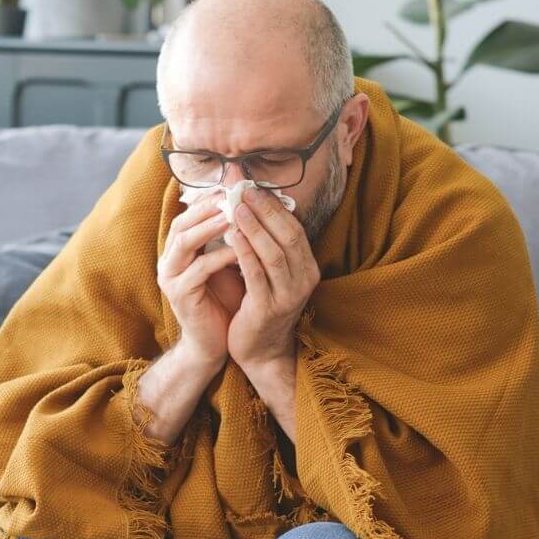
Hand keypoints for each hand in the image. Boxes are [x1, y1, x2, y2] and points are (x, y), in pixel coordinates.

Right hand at [158, 192, 239, 366]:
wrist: (215, 343)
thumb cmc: (225, 301)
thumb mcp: (227, 264)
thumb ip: (230, 239)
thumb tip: (250, 206)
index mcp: (178, 253)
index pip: (187, 217)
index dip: (207, 201)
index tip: (231, 187)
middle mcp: (169, 262)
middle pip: (181, 224)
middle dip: (206, 208)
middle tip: (231, 195)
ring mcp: (171, 279)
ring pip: (185, 243)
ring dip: (209, 227)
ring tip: (233, 214)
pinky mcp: (180, 296)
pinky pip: (199, 270)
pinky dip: (219, 257)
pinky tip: (240, 250)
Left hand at [224, 186, 319, 370]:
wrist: (259, 351)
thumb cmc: (260, 307)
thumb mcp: (270, 274)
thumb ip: (267, 245)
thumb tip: (253, 206)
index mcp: (307, 269)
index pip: (294, 229)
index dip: (275, 206)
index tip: (254, 187)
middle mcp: (304, 281)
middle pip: (288, 236)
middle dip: (266, 210)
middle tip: (244, 190)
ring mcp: (288, 296)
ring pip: (274, 253)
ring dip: (255, 227)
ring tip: (236, 207)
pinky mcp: (268, 309)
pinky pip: (256, 275)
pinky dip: (244, 252)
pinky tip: (231, 236)